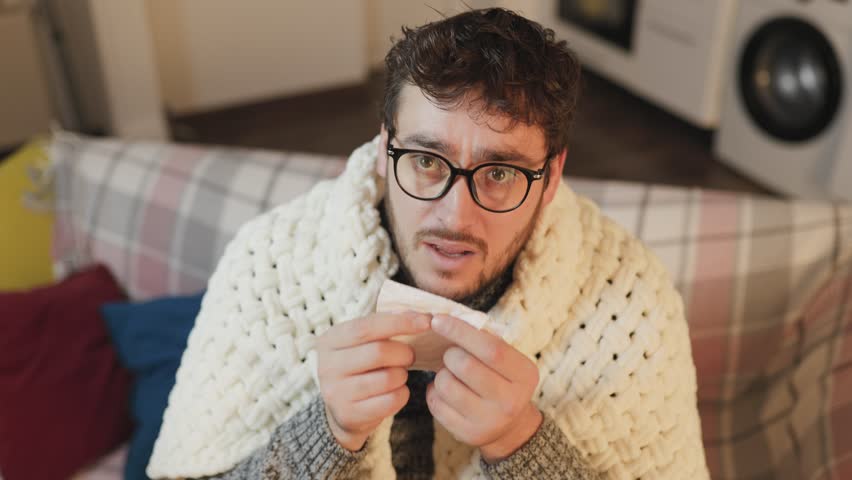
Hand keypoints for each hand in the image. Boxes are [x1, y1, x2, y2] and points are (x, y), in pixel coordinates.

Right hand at [315, 311, 430, 450]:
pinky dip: (402, 394)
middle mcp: (328, 366)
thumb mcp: (363, 342)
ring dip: (403, 375)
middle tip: (410, 356)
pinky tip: (396, 390)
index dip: (399, 322)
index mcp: (330, 340)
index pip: (366, 327)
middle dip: (404, 352)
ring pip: (388, 378)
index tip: (426, 321)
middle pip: (379, 352)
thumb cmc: (361, 366)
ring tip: (398, 374)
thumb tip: (421, 316)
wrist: (343, 409)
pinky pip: (391, 401)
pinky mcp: (349, 414)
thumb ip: (385, 326)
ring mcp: (336, 393)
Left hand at [426, 314, 542, 462]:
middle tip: (452, 355)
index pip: (490, 348)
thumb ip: (485, 340)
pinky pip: (436, 404)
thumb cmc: (503, 379)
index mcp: (524, 375)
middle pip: (464, 365)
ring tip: (451, 375)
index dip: (460, 331)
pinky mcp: (468, 434)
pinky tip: (446, 391)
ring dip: (441, 374)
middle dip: (450, 354)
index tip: (437, 320)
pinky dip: (434, 392)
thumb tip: (446, 317)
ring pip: (446, 384)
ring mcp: (489, 421)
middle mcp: (510, 401)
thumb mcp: (507, 359)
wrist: (510, 426)